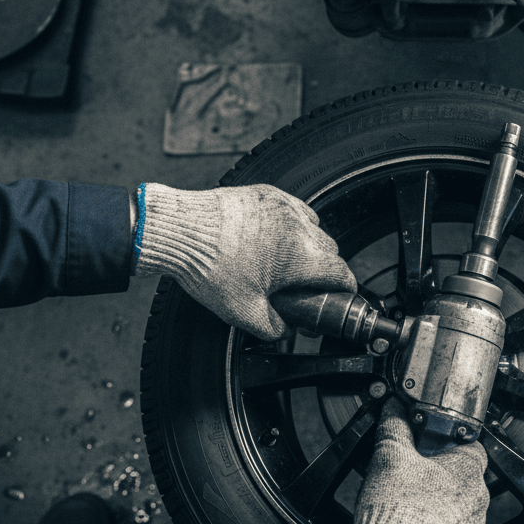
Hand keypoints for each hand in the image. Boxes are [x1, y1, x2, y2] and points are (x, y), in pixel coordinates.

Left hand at [133, 183, 355, 339]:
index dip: (344, 289)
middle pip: (331, 251)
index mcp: (300, 257)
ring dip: (309, 246)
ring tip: (286, 262)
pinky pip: (294, 210)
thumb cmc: (207, 267)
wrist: (179, 231)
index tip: (339, 296)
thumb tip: (286, 329)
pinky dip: (292, 226)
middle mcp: (299, 227)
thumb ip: (273, 328)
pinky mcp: (268, 193)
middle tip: (304, 286)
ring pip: (314, 228)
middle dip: (324, 270)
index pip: (341, 273)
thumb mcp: (242, 312)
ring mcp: (284, 206)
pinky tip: (273, 238)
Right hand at [333, 398, 489, 523]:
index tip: (429, 443)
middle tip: (413, 472)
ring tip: (409, 500)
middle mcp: (479, 498)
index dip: (447, 441)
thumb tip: (394, 411)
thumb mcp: (388, 456)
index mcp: (469, 469)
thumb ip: (394, 426)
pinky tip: (413, 523)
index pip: (470, 444)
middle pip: (464, 474)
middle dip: (441, 471)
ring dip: (440, 499)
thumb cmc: (396, 512)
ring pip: (459, 502)